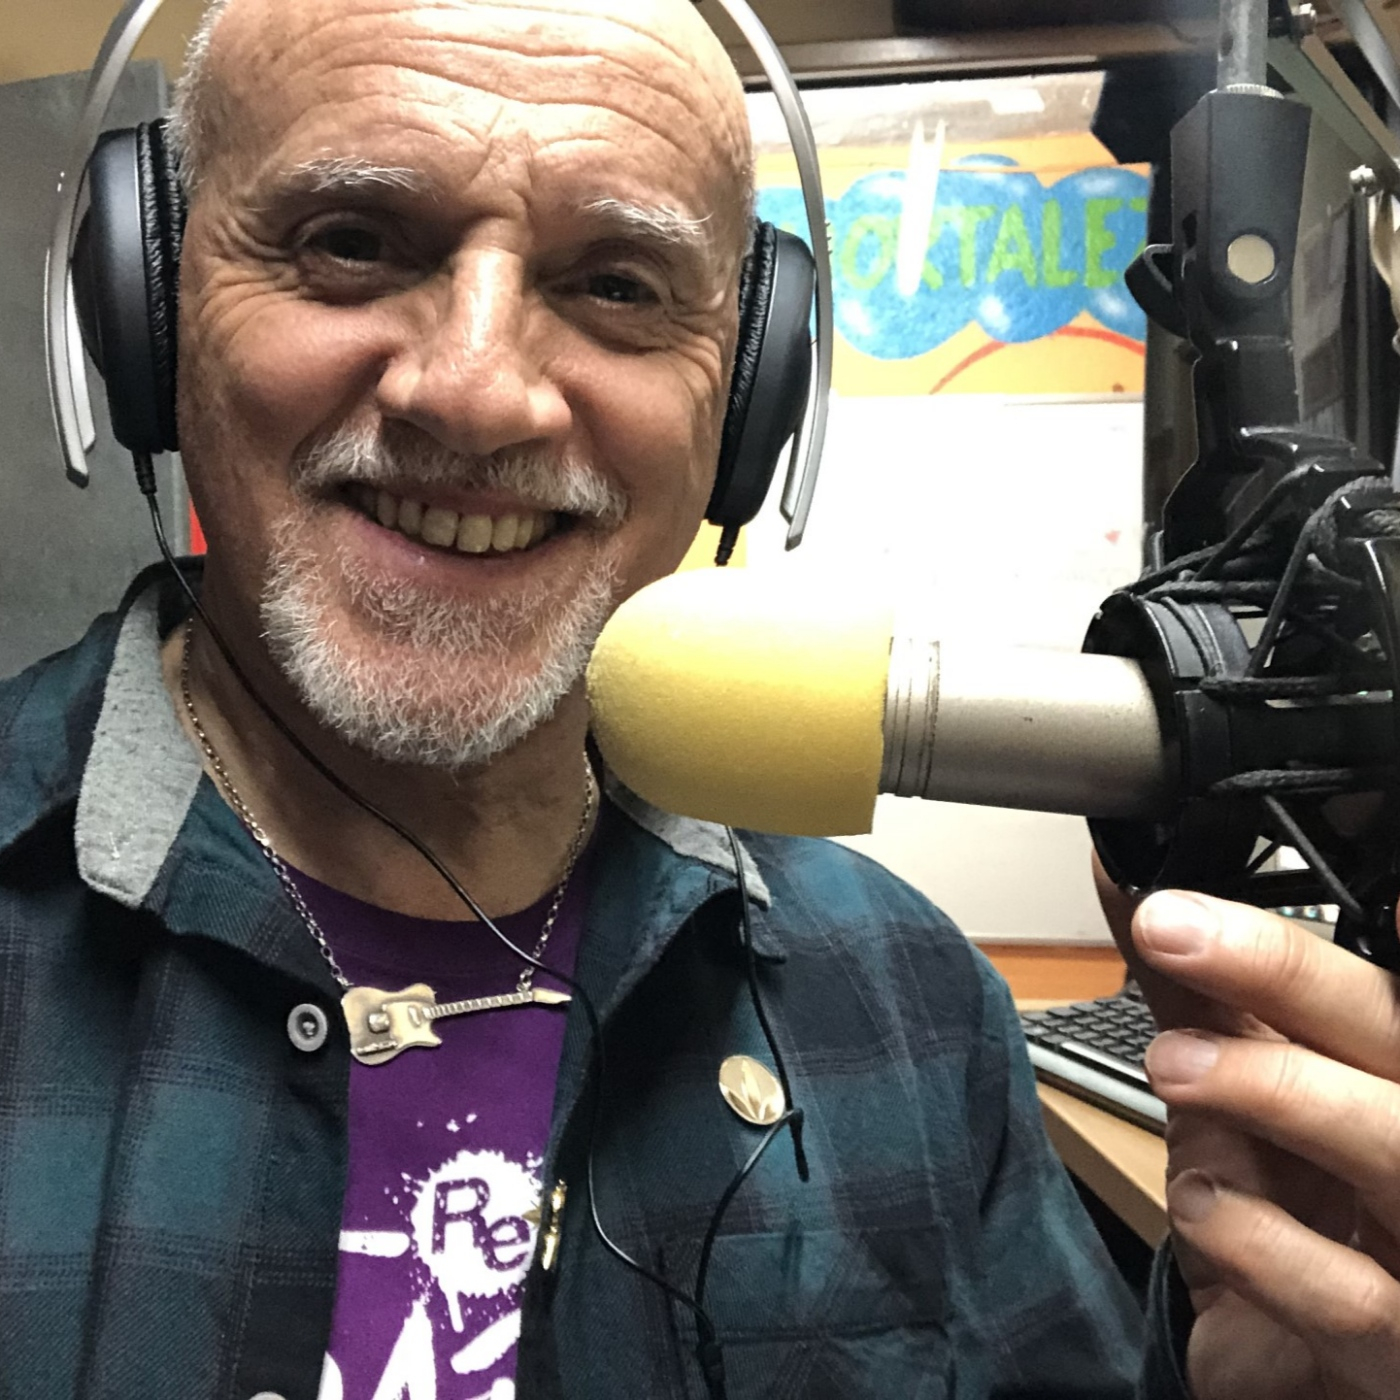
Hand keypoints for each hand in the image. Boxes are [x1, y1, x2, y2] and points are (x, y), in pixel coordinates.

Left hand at [1096, 862, 1399, 1398]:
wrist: (1293, 1372)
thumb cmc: (1288, 1215)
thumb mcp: (1239, 1095)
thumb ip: (1199, 997)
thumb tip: (1136, 889)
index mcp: (1397, 1072)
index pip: (1387, 989)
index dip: (1361, 931)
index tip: (1302, 876)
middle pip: (1398, 1037)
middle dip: (1290, 971)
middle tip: (1175, 928)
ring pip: (1398, 1151)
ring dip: (1279, 1090)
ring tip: (1174, 1063)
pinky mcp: (1395, 1353)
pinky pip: (1354, 1298)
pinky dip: (1262, 1241)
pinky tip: (1201, 1205)